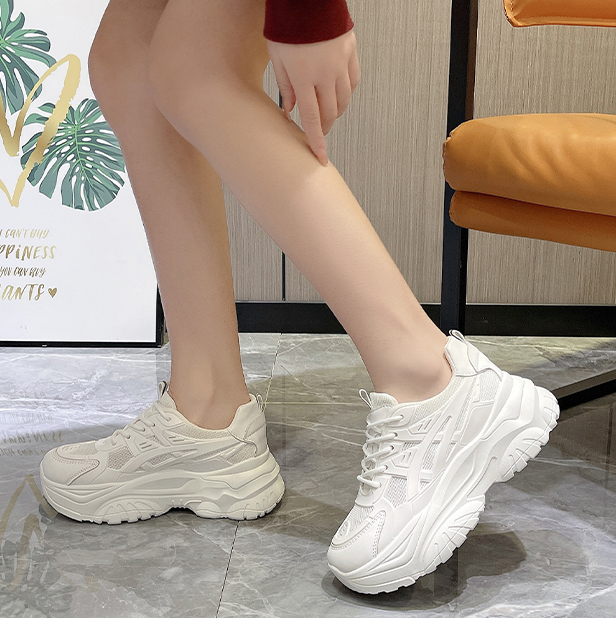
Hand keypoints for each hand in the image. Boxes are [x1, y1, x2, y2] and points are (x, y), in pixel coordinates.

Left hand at [267, 29, 359, 165]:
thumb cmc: (287, 26)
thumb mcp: (278, 59)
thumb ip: (286, 87)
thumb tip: (291, 112)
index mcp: (304, 77)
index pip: (312, 118)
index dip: (316, 141)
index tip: (320, 158)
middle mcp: (325, 74)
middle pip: (330, 113)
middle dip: (324, 127)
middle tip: (318, 131)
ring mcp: (341, 63)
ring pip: (344, 100)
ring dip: (335, 112)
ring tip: (327, 113)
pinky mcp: (351, 53)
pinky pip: (353, 82)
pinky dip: (346, 93)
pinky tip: (339, 94)